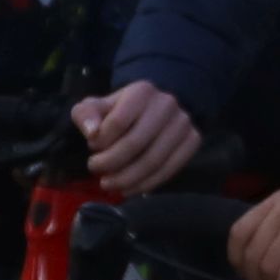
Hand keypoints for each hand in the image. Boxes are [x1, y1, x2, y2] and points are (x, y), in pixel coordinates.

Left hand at [72, 78, 203, 193]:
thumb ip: (86, 115)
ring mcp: (183, 123)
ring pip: (153, 161)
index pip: (117, 123)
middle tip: (97, 172)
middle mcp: (166, 104)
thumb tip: (92, 132)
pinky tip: (129, 189)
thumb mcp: (96, 106)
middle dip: (111, 163)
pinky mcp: (193, 140)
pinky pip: (169, 170)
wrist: (155, 110)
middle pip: (135, 144)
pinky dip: (146, 184)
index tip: (92, 147)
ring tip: (110, 185)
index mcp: (141, 91)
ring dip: (127, 179)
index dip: (100, 142)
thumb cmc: (120, 111)